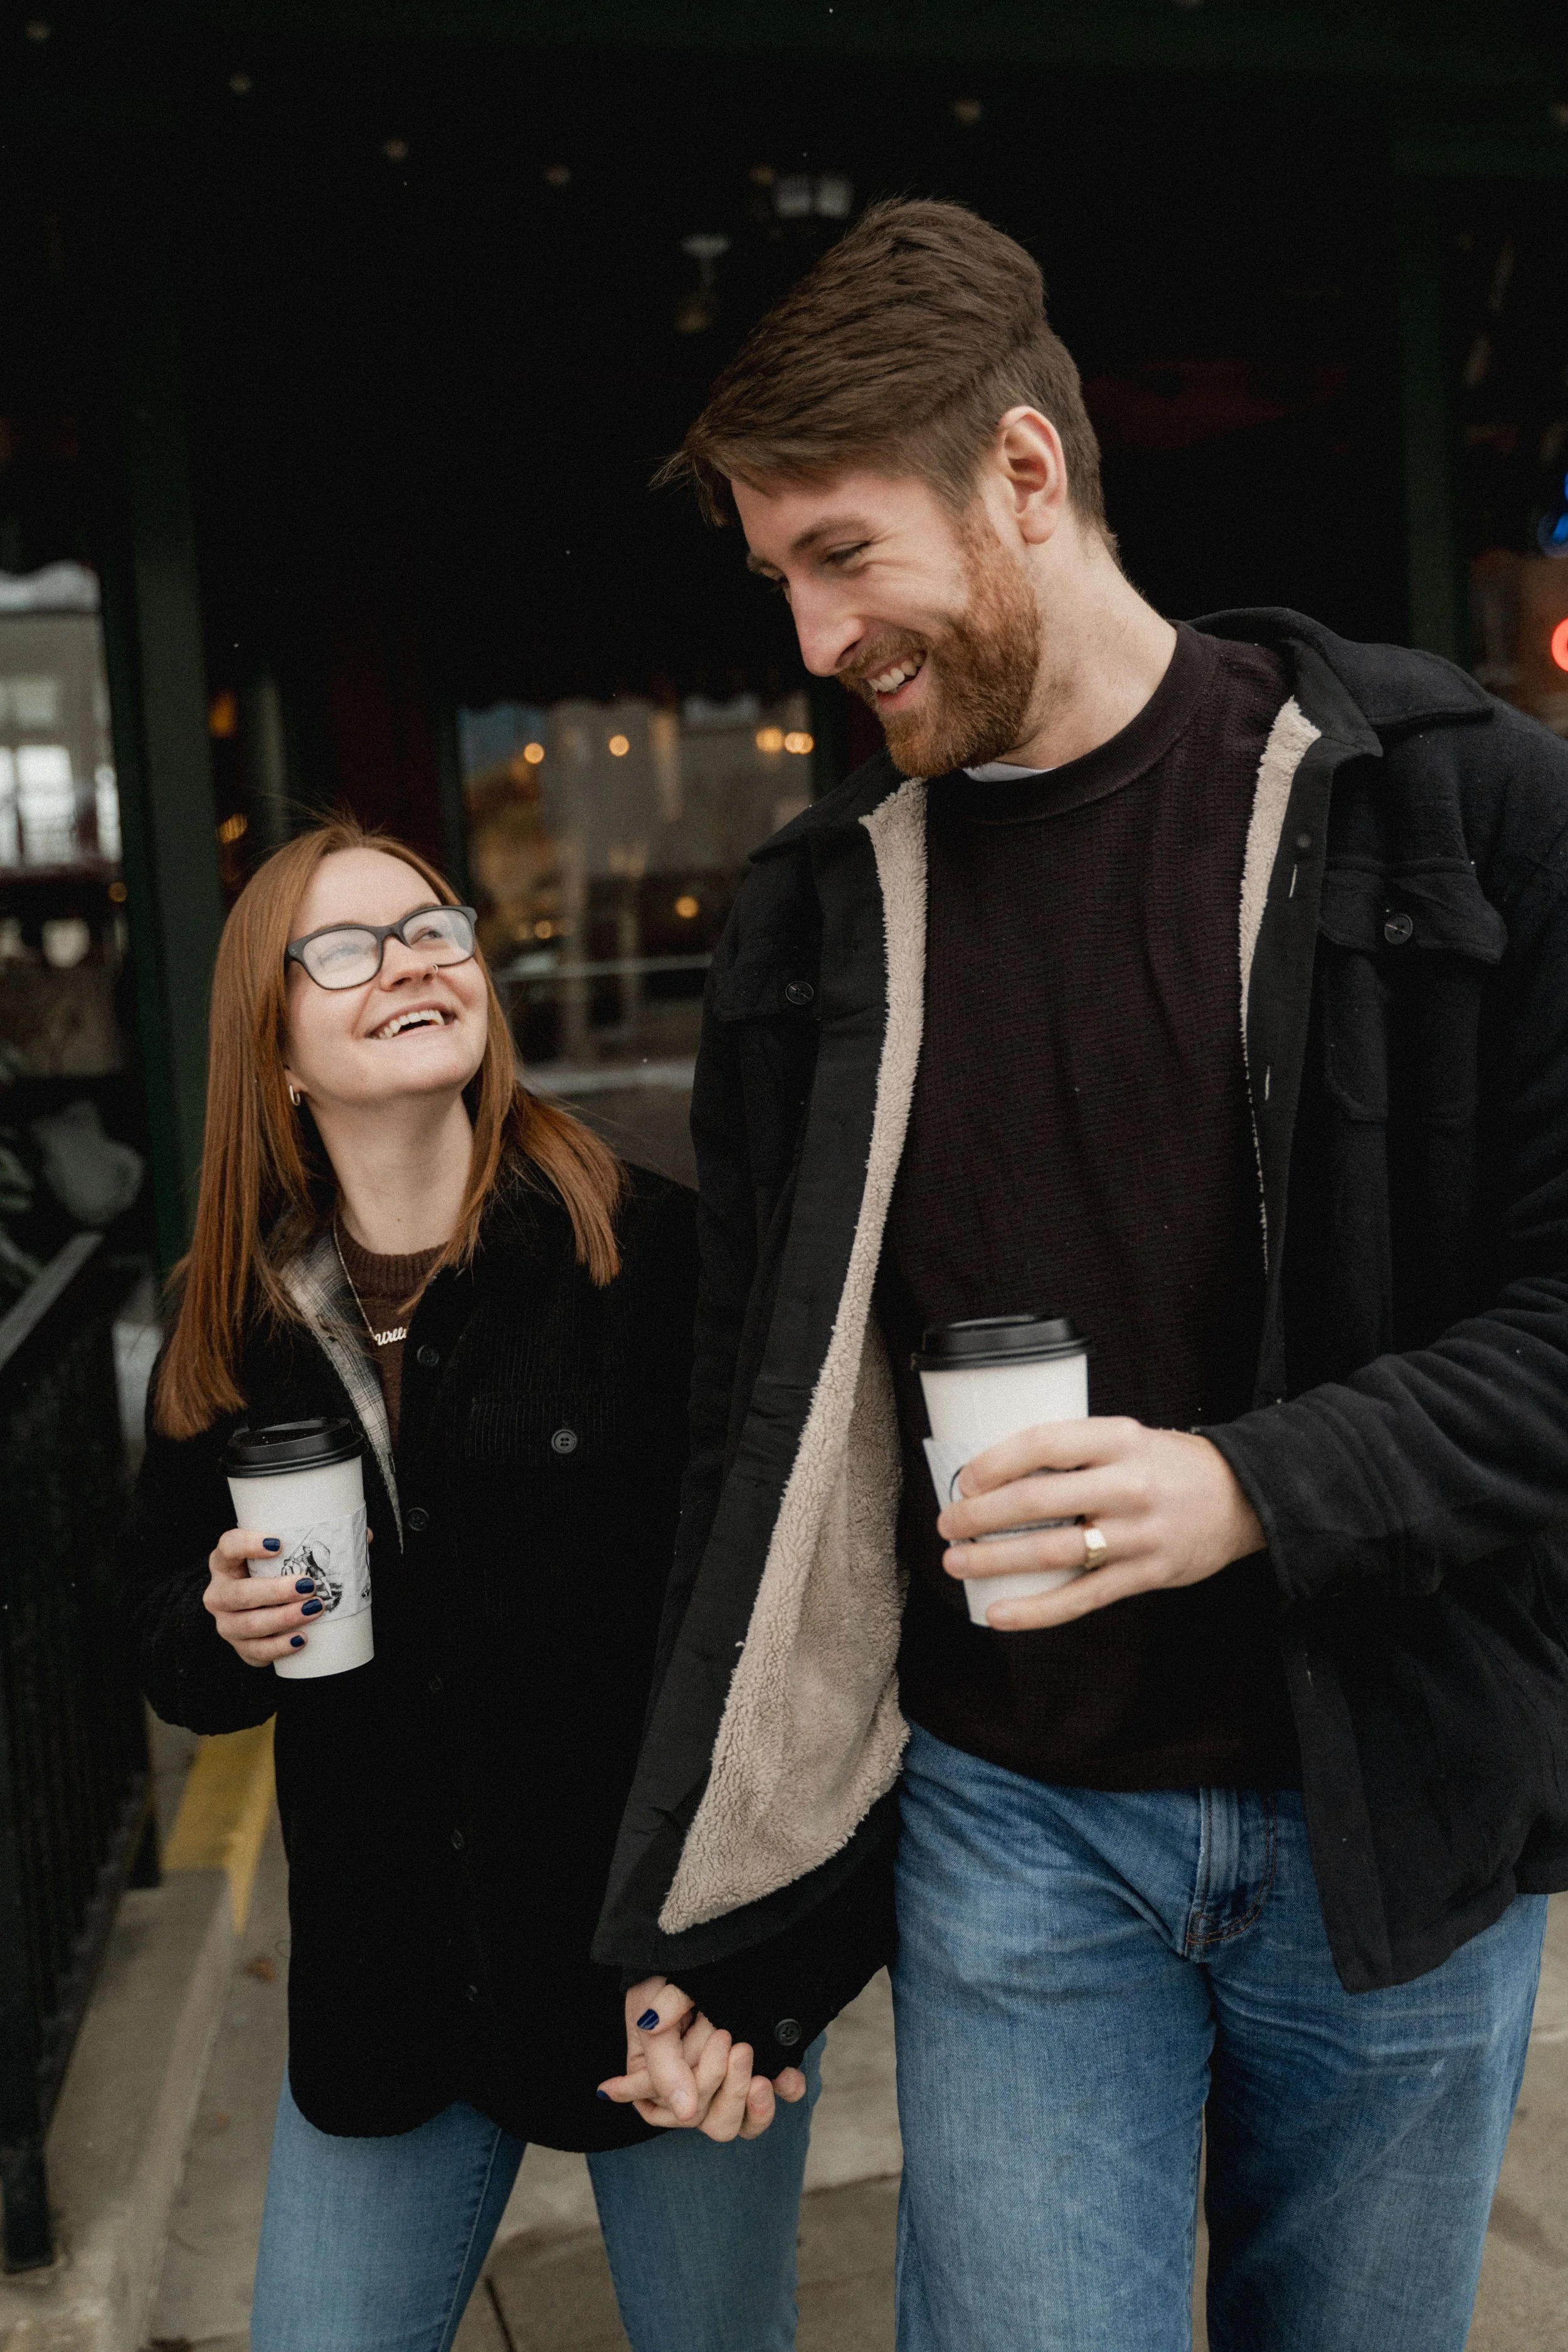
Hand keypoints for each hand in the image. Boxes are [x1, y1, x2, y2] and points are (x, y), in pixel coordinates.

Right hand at [204, 1527, 321, 1664]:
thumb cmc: (273, 1575)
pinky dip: (279, 1647)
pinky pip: (255, 1652)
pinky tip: (301, 1639)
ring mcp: (226, 1623)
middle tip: (308, 1586)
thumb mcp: (278, 1558)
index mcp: (224, 1563)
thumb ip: (301, 1546)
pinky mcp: (239, 1647)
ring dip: (283, 1618)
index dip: (248, 1544)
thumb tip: (354, 1540)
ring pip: (248, 1625)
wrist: (258, 1609)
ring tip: (314, 1610)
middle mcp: (218, 1594)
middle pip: (239, 1594)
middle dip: (276, 1591)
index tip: (278, 1544)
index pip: (228, 1547)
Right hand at [597, 1977, 807, 2140]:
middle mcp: (696, 2085)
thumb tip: (685, 2113)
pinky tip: (787, 2075)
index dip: (693, 2084)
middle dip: (721, 2084)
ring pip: (742, 2123)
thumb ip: (663, 2061)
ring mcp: (731, 2078)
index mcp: (659, 2078)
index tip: (717, 2037)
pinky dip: (785, 2089)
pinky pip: (778, 2096)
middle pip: (710, 2121)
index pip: (675, 2110)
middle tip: (730, 2039)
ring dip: (748, 2098)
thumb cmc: (669, 1969)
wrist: (708, 1929)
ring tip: (754, 2064)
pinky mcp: (764, 2065)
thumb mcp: (652, 2004)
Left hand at [938, 1416, 1264, 1631]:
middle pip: (1039, 1499)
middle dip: (981, 1515)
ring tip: (957, 1562)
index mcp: (1119, 1438)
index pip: (1045, 1443)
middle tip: (947, 1524)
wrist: (1243, 1498)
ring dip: (996, 1560)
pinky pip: (1082, 1597)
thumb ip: (1074, 1451)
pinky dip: (1036, 1610)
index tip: (964, 1479)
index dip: (996, 1461)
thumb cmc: (1167, 1465)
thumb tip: (995, 1473)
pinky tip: (1000, 1613)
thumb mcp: (1127, 1438)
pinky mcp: (1146, 1574)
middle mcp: (1128, 1484)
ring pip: (1053, 1551)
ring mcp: (1138, 1533)